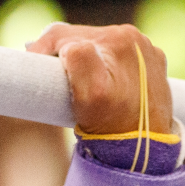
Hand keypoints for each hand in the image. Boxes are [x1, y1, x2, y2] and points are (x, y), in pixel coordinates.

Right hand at [26, 24, 172, 135]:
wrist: (144, 151)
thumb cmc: (113, 126)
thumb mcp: (91, 94)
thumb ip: (78, 58)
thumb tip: (68, 44)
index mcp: (118, 38)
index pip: (66, 34)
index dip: (44, 49)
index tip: (33, 67)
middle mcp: (134, 38)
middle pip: (82, 37)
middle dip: (63, 55)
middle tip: (54, 81)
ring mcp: (145, 50)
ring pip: (98, 47)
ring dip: (83, 61)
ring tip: (77, 85)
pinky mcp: (151, 64)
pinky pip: (117, 57)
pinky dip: (104, 68)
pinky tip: (100, 86)